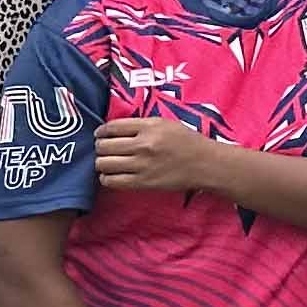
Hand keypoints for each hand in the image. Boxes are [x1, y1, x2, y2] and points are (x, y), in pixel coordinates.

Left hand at [92, 116, 226, 195]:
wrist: (206, 164)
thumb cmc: (187, 142)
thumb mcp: (166, 124)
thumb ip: (141, 125)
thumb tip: (114, 130)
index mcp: (150, 126)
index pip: (112, 127)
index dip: (101, 131)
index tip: (100, 135)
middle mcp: (143, 145)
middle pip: (104, 146)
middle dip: (100, 148)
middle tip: (105, 149)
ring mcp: (142, 165)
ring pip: (103, 164)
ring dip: (102, 163)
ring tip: (108, 163)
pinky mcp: (142, 182)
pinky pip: (111, 181)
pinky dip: (107, 178)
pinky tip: (112, 175)